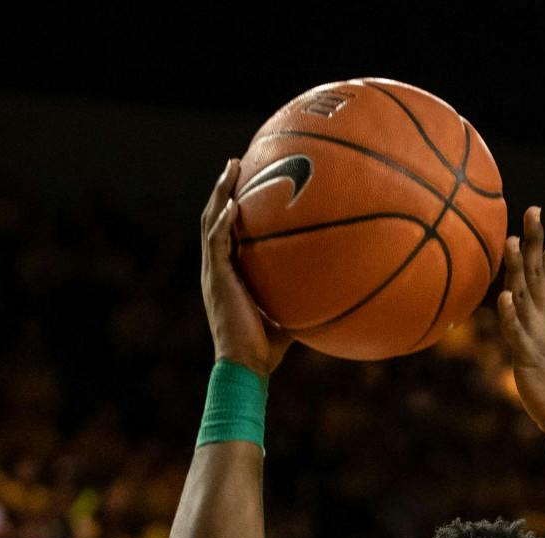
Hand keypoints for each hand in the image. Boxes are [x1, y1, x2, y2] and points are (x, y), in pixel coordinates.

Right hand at [200, 160, 291, 377]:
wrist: (246, 367)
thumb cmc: (266, 349)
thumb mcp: (289, 315)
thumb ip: (301, 298)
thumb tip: (333, 290)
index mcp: (230, 274)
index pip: (228, 232)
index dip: (232, 207)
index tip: (245, 184)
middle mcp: (218, 269)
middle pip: (215, 218)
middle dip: (224, 188)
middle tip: (236, 163)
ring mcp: (214, 273)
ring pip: (211, 222)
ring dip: (220, 194)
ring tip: (231, 169)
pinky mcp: (217, 280)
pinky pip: (216, 243)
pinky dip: (222, 222)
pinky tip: (233, 205)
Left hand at [499, 206, 544, 435]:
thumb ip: (537, 326)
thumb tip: (526, 312)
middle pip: (538, 272)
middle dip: (535, 240)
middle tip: (534, 209)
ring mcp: (538, 335)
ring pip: (525, 295)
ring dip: (517, 268)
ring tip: (511, 241)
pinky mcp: (528, 356)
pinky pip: (516, 332)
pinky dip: (510, 315)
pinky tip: (504, 297)